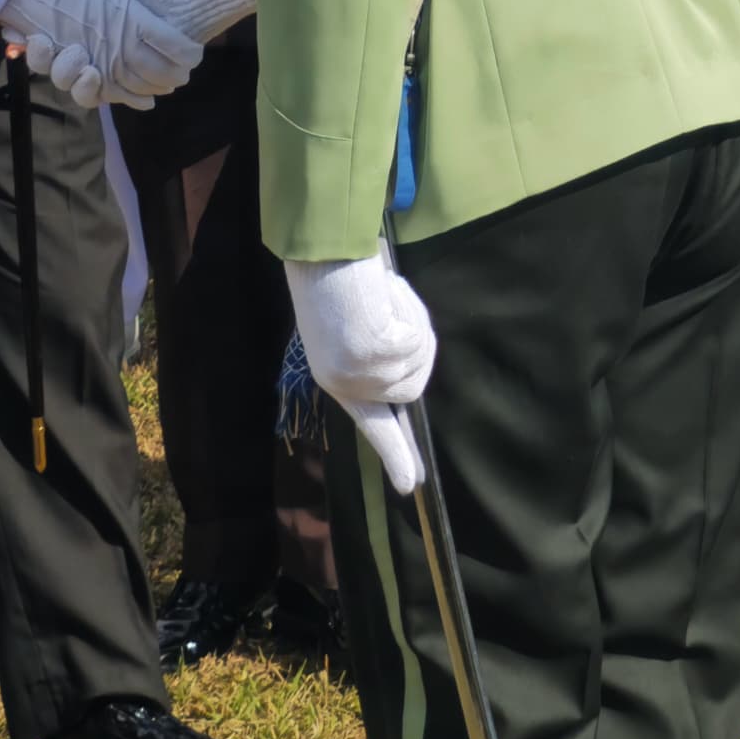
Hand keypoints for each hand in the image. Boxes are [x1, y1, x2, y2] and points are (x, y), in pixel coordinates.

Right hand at [0, 0, 203, 108]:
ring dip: (79, 86)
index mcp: (72, 15)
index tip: (31, 34)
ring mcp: (105, 63)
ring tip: (94, 72)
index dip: (22, 38)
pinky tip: (126, 91)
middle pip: (50, 67)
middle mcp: (82, 42)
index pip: (34, 32)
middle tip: (72, 51)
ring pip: (77, 89)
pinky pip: (112, 96)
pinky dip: (117, 97)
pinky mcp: (128, 78)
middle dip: (49, 64)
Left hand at [288, 247, 434, 493]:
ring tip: (383, 296)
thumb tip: (400, 370)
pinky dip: (409, 311)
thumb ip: (372, 353)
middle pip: (413, 386)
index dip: (395, 454)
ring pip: (420, 362)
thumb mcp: (349, 327)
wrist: (318, 253)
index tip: (410, 485)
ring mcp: (362, 374)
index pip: (372, 425)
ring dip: (413, 325)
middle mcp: (347, 384)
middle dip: (417, 346)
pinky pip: (419, 341)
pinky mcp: (376, 358)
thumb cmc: (332, 277)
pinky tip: (383, 294)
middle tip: (394, 302)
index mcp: (336, 377)